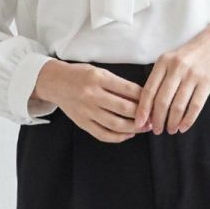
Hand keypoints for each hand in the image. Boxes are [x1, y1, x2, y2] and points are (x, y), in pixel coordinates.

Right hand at [32, 60, 147, 142]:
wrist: (55, 82)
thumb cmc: (80, 75)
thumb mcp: (99, 72)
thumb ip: (118, 84)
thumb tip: (142, 97)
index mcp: (98, 78)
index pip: (128, 89)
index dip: (145, 97)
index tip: (155, 101)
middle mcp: (92, 95)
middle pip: (124, 108)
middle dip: (142, 114)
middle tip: (153, 116)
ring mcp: (86, 111)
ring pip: (116, 124)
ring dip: (134, 128)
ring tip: (144, 127)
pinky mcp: (82, 123)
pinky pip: (103, 134)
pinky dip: (119, 137)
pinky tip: (128, 134)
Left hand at [134, 19, 209, 134]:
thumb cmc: (191, 53)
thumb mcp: (171, 58)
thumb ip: (161, 77)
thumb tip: (149, 105)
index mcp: (163, 62)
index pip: (149, 90)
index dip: (143, 110)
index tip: (140, 123)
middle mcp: (176, 68)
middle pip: (162, 101)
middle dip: (157, 120)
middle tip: (157, 130)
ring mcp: (192, 75)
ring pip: (178, 106)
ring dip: (172, 122)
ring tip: (170, 130)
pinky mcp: (207, 82)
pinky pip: (195, 106)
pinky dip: (188, 120)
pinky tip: (183, 127)